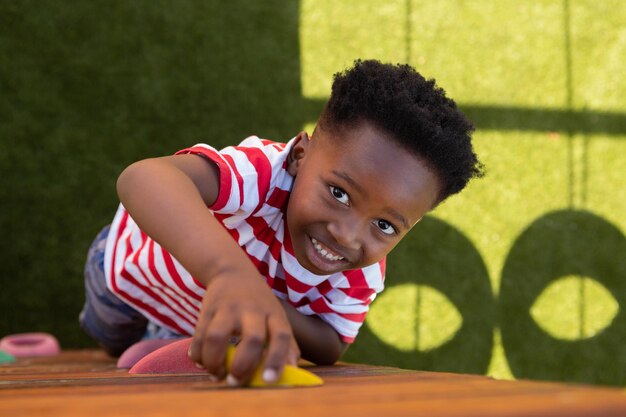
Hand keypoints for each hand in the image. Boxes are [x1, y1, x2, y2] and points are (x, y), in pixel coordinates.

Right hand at [188, 270, 299, 385]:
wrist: (233, 272)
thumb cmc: (260, 304)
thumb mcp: (277, 318)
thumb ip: (287, 346)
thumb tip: (292, 373)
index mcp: (273, 314)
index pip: (281, 336)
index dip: (277, 359)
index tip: (269, 380)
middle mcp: (252, 310)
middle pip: (252, 339)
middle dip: (243, 366)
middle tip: (235, 382)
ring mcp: (228, 309)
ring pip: (216, 337)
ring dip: (214, 362)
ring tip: (217, 374)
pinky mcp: (207, 310)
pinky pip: (198, 336)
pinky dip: (197, 354)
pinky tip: (202, 362)